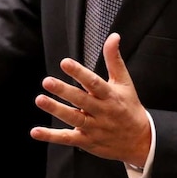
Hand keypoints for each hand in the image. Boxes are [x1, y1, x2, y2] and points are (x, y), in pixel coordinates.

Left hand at [31, 33, 151, 165]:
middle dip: (64, 91)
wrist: (140, 141)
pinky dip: (51, 136)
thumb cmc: (129, 107)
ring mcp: (94, 128)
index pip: (94, 83)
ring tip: (40, 99)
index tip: (65, 63)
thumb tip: (114, 36)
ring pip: (73, 119)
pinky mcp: (86, 141)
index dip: (79, 73)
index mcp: (110, 96)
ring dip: (56, 110)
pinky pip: (67, 138)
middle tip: (47, 81)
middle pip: (81, 101)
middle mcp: (102, 112)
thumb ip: (114, 59)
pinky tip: (36, 131)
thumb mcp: (124, 82)